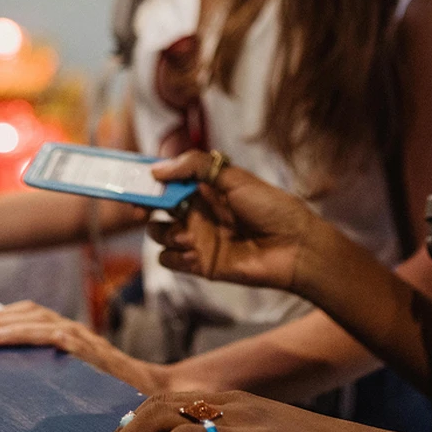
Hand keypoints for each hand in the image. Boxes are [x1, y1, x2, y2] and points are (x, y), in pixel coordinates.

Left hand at [0, 300, 165, 394]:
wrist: (162, 399)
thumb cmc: (120, 398)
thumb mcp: (79, 385)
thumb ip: (55, 379)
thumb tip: (13, 391)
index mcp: (71, 338)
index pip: (31, 316)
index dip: (0, 318)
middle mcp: (76, 332)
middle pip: (30, 312)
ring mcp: (85, 339)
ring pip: (37, 318)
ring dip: (1, 323)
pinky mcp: (92, 351)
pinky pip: (53, 335)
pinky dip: (23, 333)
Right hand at [149, 152, 314, 291]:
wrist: (294, 247)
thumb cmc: (270, 207)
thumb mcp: (235, 177)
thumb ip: (195, 167)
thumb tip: (156, 169)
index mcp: (206, 188)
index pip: (169, 181)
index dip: (150, 180)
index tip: (137, 181)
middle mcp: (198, 212)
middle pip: (157, 207)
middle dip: (145, 206)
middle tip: (143, 208)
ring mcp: (198, 238)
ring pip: (159, 234)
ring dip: (165, 232)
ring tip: (188, 235)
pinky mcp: (200, 264)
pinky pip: (169, 260)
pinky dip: (173, 255)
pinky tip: (192, 251)